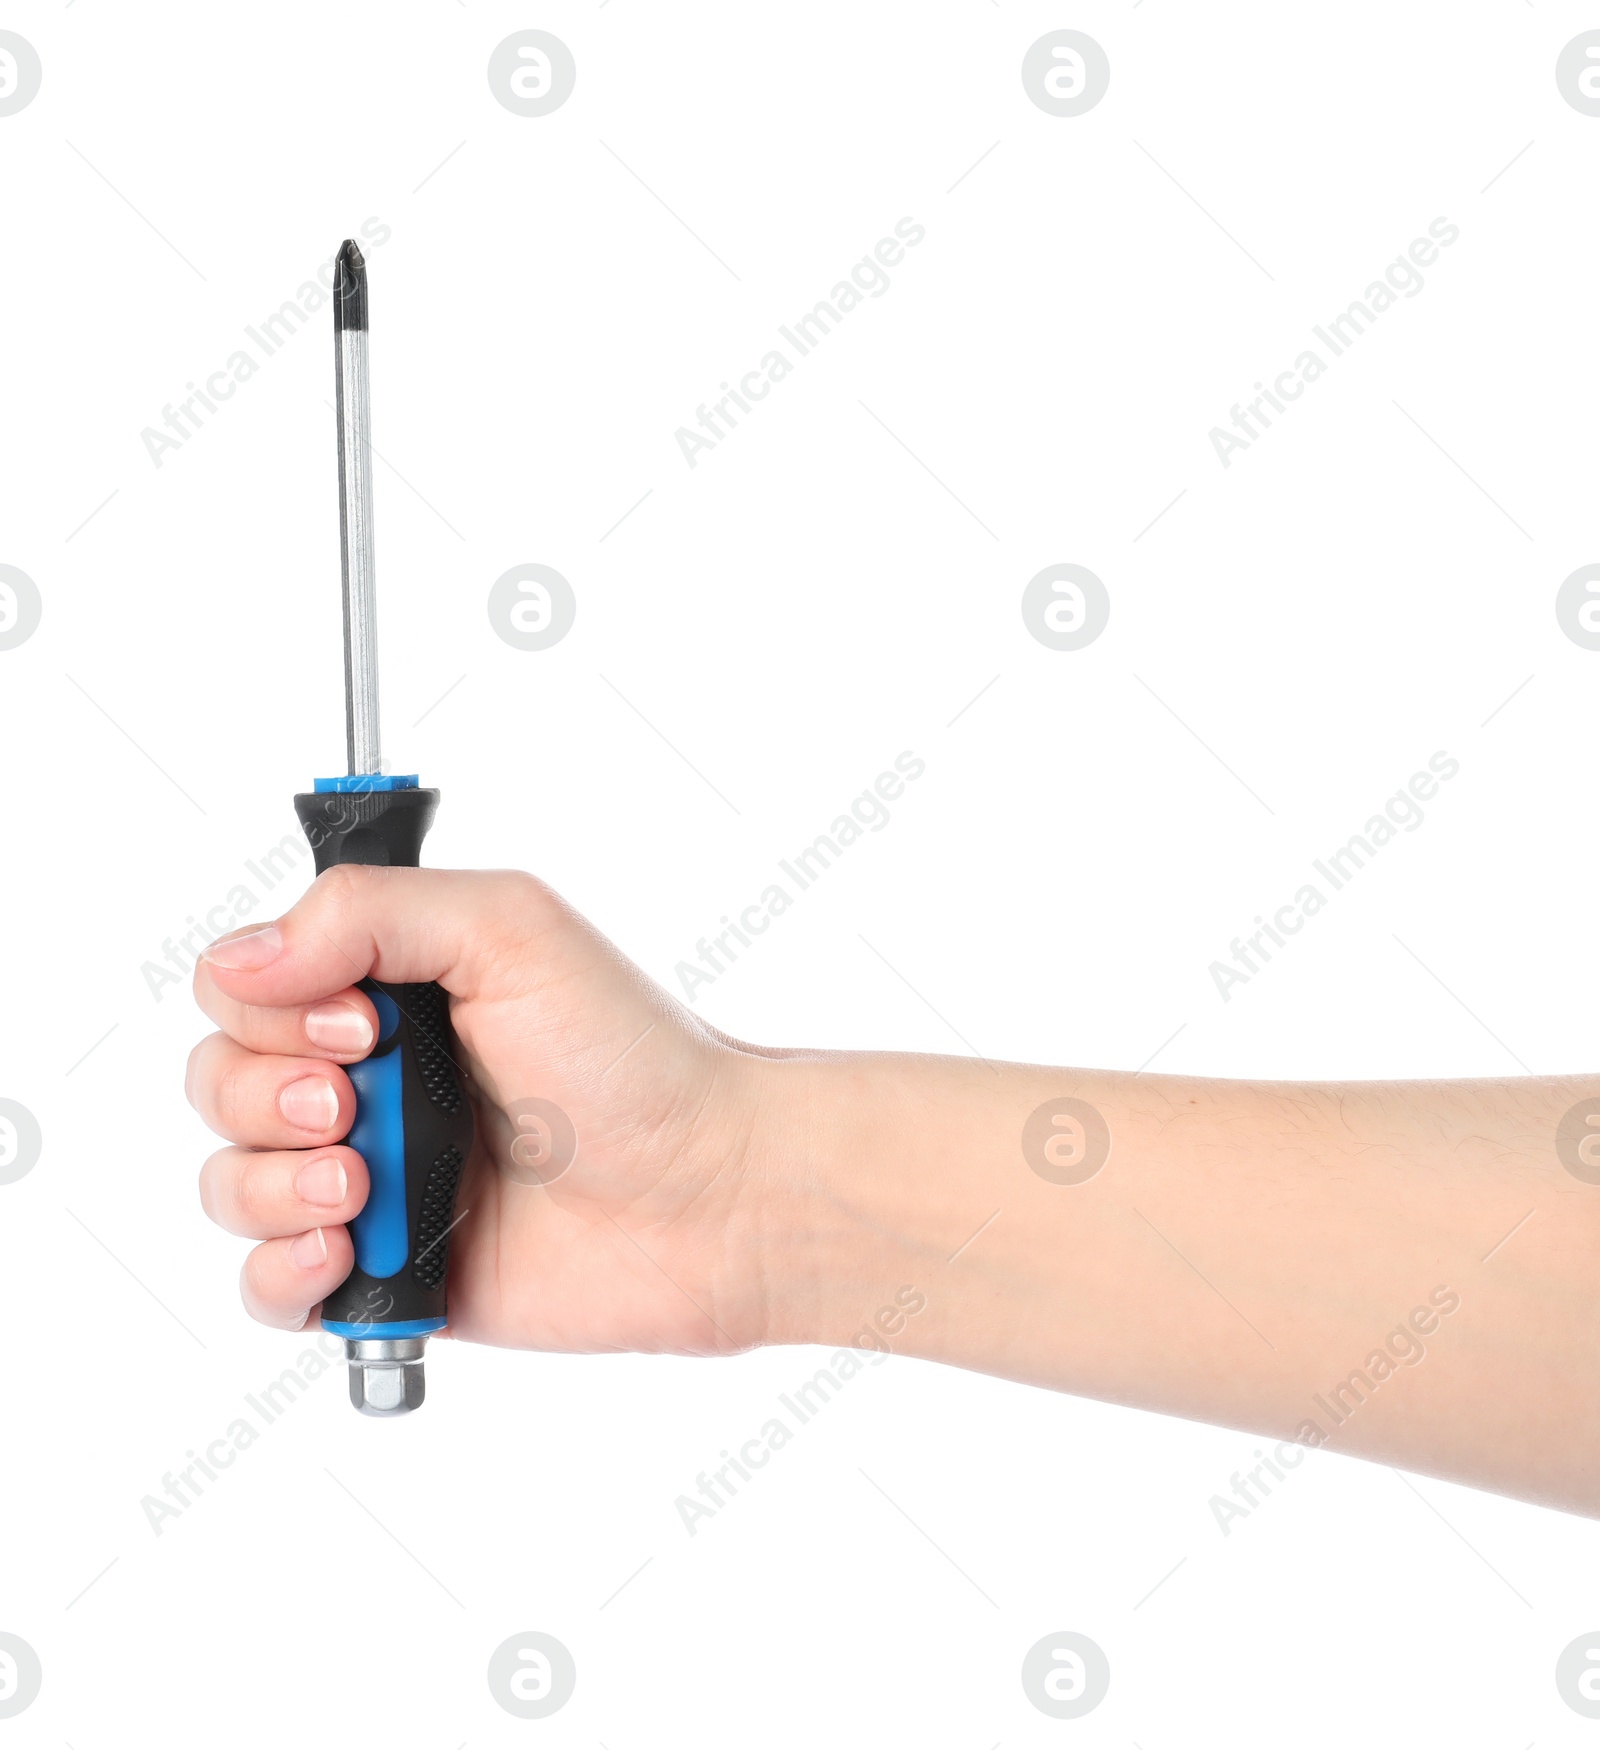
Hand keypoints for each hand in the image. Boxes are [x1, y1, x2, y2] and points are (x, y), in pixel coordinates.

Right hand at [187, 867, 771, 1354]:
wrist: (711, 1195)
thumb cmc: (634, 1058)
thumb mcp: (510, 931)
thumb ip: (369, 913)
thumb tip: (239, 958)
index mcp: (391, 989)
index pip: (244, 985)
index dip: (273, 1007)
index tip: (363, 1024)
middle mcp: (372, 1080)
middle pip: (219, 1084)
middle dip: (269, 1098)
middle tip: (358, 1106)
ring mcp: (376, 1180)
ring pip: (230, 1184)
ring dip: (273, 1186)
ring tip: (365, 1186)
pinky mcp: (387, 1273)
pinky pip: (267, 1287)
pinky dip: (280, 1273)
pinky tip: (344, 1255)